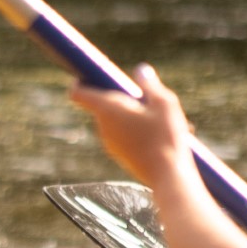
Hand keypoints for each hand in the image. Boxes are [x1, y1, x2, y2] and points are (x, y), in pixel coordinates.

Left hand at [67, 66, 194, 188]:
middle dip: (124, 97)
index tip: (94, 75)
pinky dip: (140, 130)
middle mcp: (103, 126)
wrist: (168, 176)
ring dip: (136, 114)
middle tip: (149, 98)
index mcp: (107, 109)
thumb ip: (150, 85)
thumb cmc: (166, 136)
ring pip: (118, 119)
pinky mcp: (120, 155)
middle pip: (104, 103)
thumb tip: (140, 70)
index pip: (78, 92)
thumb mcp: (164, 103)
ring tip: (167, 119)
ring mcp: (109, 143)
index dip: (81, 80)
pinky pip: (125, 135)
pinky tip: (166, 134)